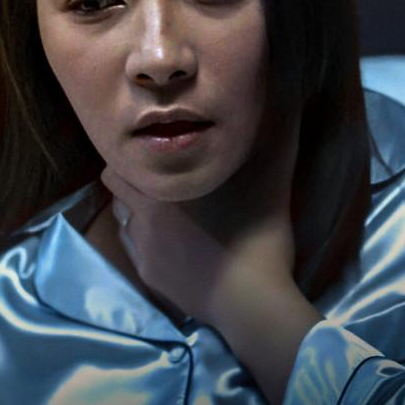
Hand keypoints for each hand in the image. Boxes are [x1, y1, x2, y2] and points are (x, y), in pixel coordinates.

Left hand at [99, 104, 302, 323]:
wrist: (252, 303)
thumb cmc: (258, 237)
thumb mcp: (271, 182)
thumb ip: (276, 141)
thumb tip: (290, 100)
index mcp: (162, 190)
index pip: (118, 165)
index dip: (132, 156)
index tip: (152, 153)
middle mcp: (142, 217)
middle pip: (114, 189)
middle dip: (130, 180)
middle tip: (157, 177)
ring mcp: (143, 251)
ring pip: (123, 219)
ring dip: (136, 210)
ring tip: (164, 209)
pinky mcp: (149, 277)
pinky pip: (134, 249)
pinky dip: (146, 241)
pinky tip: (171, 241)